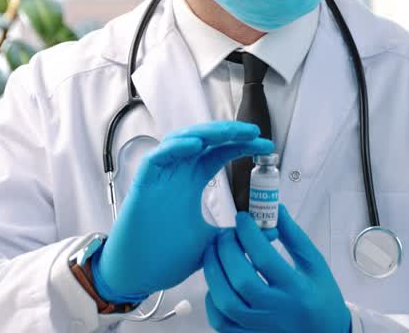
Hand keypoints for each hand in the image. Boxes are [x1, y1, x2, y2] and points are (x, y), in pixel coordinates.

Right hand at [93, 121, 273, 301]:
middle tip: (254, 133)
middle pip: (203, 140)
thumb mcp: (213, 243)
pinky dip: (174, 149)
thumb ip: (236, 234)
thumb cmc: (168, 256)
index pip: (220, 153)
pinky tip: (195, 146)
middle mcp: (177, 174)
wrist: (138, 276)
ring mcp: (159, 178)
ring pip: (180, 141)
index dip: (241, 145)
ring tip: (229, 133)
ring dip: (205, 133)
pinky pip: (156, 159)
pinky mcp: (142, 186)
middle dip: (229, 132)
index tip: (267, 147)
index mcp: (192, 182)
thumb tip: (269, 233)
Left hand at [203, 206, 349, 332]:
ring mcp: (260, 327)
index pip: (265, 258)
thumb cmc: (322, 300)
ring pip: (225, 302)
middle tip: (225, 234)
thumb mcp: (315, 265)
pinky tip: (218, 283)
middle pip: (241, 279)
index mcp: (297, 290)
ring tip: (215, 254)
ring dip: (214, 273)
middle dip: (226, 250)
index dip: (249, 234)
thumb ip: (294, 238)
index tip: (242, 219)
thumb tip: (276, 211)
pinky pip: (221, 321)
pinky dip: (213, 300)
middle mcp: (277, 311)